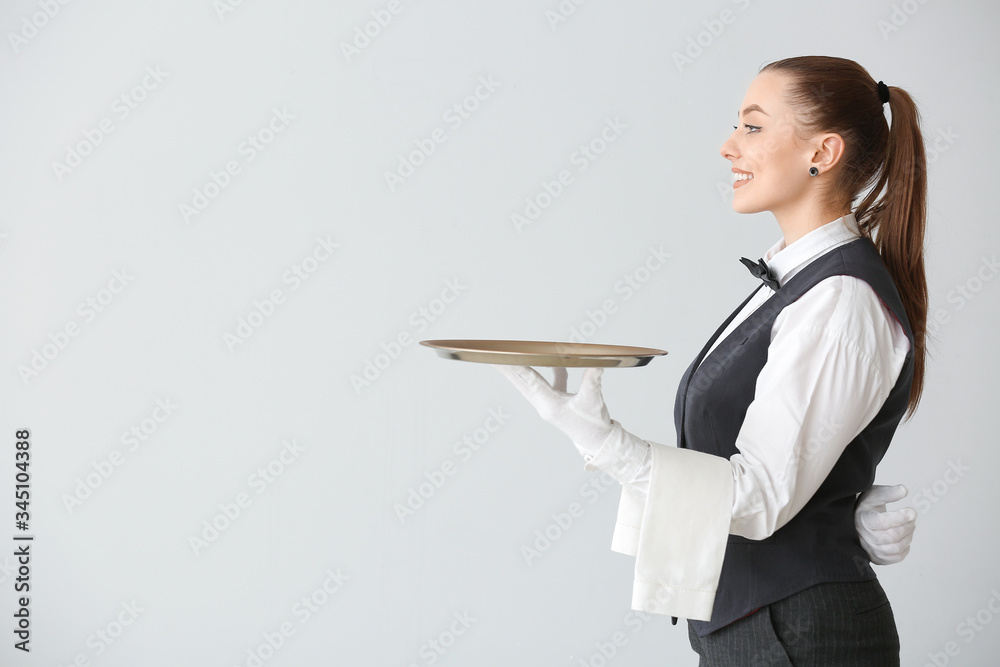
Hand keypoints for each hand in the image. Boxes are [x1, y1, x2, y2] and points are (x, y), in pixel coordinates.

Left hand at [494, 365, 613, 457]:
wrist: (598, 442)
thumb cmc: (593, 425)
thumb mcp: (594, 401)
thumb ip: (593, 381)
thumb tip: (597, 365)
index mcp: (550, 404)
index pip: (529, 381)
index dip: (515, 367)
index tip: (501, 358)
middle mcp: (544, 404)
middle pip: (522, 382)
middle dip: (507, 368)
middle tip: (492, 356)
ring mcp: (549, 404)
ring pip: (532, 382)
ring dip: (522, 369)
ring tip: (510, 357)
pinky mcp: (557, 402)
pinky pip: (549, 383)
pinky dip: (552, 372)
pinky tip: (555, 362)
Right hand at [855, 484, 916, 564]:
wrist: (856, 522)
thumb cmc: (866, 508)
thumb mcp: (874, 495)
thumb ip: (888, 493)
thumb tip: (904, 490)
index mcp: (862, 520)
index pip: (882, 522)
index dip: (899, 517)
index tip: (912, 511)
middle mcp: (864, 537)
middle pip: (892, 536)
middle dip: (907, 525)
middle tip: (912, 516)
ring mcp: (871, 550)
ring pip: (896, 547)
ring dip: (908, 535)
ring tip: (909, 525)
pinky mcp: (878, 558)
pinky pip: (898, 557)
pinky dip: (905, 547)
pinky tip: (904, 537)